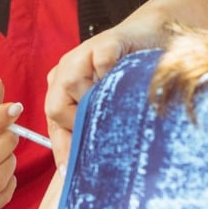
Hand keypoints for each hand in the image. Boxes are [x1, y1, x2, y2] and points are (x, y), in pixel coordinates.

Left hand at [43, 0, 207, 164]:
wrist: (154, 37)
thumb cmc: (131, 76)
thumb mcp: (106, 107)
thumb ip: (91, 129)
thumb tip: (80, 170)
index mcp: (61, 87)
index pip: (53, 123)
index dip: (62, 148)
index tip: (70, 171)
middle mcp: (65, 70)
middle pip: (56, 108)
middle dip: (81, 124)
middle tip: (106, 125)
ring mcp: (82, 54)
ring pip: (72, 86)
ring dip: (99, 99)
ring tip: (118, 98)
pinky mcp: (105, 42)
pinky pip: (101, 61)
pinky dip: (112, 72)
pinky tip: (125, 76)